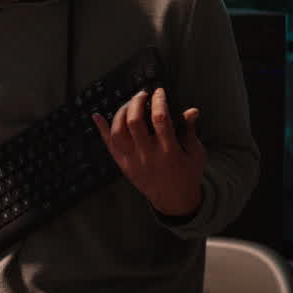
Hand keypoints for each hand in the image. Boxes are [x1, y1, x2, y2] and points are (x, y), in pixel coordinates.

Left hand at [92, 88, 204, 216]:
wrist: (174, 201)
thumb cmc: (187, 174)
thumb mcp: (195, 153)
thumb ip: (190, 130)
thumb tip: (191, 111)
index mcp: (169, 151)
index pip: (160, 119)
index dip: (158, 101)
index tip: (159, 92)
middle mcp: (148, 155)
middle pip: (134, 122)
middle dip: (136, 102)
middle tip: (142, 94)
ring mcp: (133, 161)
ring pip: (118, 132)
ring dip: (121, 112)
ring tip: (129, 104)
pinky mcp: (124, 165)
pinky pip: (109, 146)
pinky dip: (102, 130)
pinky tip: (97, 117)